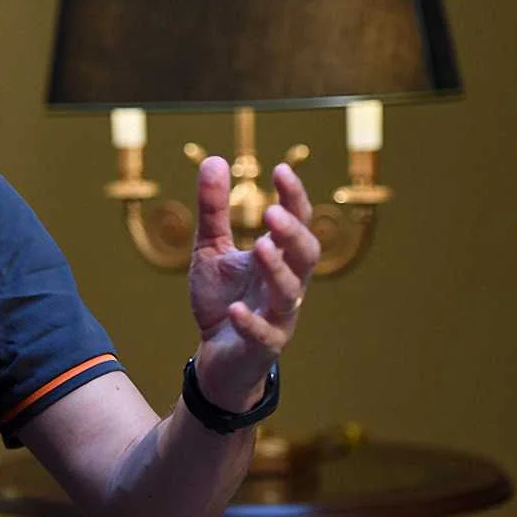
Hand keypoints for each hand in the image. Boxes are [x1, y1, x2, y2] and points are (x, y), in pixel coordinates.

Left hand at [187, 157, 318, 410]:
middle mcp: (286, 284)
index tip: (280, 170)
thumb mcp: (211, 248)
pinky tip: (235, 308)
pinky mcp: (262, 346)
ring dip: (277, 270)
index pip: (296, 223)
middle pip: (305, 256)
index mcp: (278, 257)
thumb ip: (214, 209)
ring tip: (259, 247)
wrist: (215, 357)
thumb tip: (214, 159)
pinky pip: (264, 334)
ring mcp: (277, 317)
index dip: (293, 198)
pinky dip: (251, 321)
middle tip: (273, 212)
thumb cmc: (222, 298)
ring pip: (291, 293)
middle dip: (292, 233)